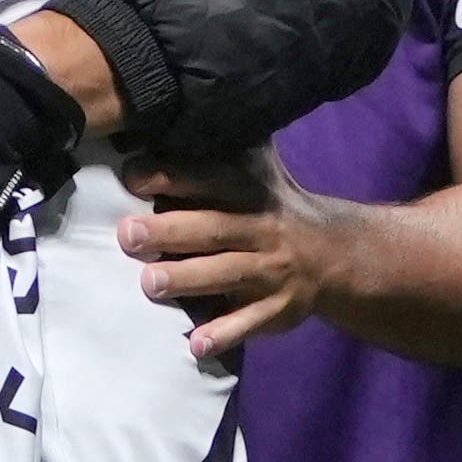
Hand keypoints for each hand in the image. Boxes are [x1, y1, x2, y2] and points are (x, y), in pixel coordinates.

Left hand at [121, 147, 351, 361]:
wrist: (334, 254)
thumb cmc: (274, 206)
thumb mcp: (259, 170)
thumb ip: (220, 149)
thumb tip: (166, 117)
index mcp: (254, 191)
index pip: (213, 179)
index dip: (174, 177)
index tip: (133, 177)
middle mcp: (264, 229)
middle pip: (215, 229)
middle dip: (171, 231)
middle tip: (128, 234)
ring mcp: (272, 272)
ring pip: (228, 274)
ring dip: (189, 279)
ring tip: (150, 284)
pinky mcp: (278, 309)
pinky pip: (249, 323)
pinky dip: (224, 334)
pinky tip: (196, 344)